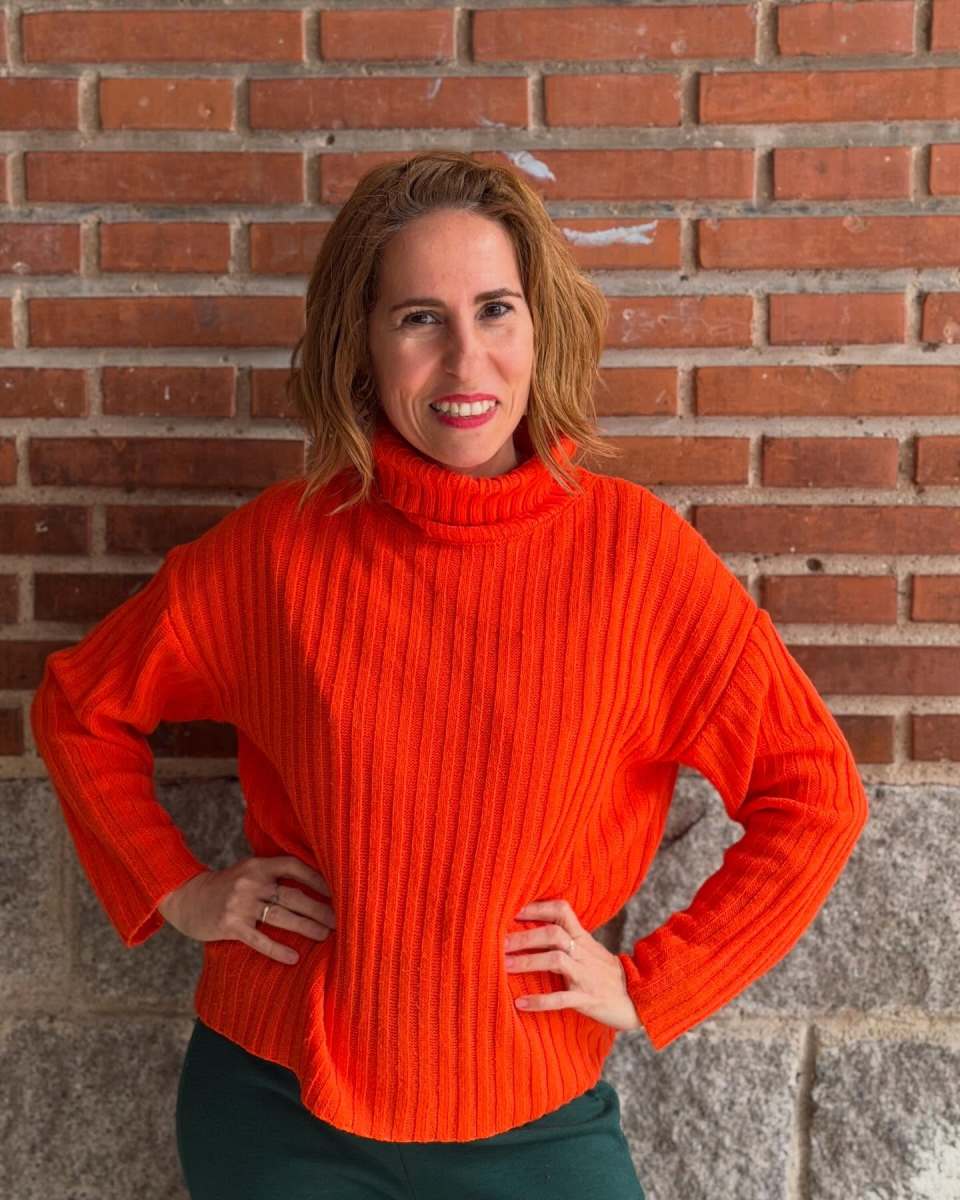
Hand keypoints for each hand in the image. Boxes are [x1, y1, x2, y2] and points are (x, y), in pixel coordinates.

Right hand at [156, 855, 335, 965]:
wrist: (187, 898)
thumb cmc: (226, 886)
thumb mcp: (248, 871)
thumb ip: (272, 874)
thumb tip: (313, 883)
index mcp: (258, 865)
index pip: (293, 866)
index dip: (316, 878)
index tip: (337, 890)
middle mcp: (250, 882)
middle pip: (292, 895)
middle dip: (319, 908)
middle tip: (340, 919)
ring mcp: (240, 904)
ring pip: (281, 917)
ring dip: (307, 927)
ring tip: (326, 935)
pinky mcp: (229, 926)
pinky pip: (259, 940)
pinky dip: (278, 949)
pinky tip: (294, 957)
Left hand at [504, 897, 640, 1031]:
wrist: (639, 999)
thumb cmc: (606, 974)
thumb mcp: (589, 950)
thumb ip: (567, 939)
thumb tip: (533, 930)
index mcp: (583, 938)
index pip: (562, 911)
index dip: (538, 907)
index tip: (513, 909)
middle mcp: (583, 953)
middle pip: (553, 934)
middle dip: (525, 936)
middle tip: (498, 941)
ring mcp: (586, 976)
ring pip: (556, 961)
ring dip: (527, 962)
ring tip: (503, 966)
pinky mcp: (588, 999)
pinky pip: (562, 999)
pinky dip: (540, 1001)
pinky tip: (520, 1004)